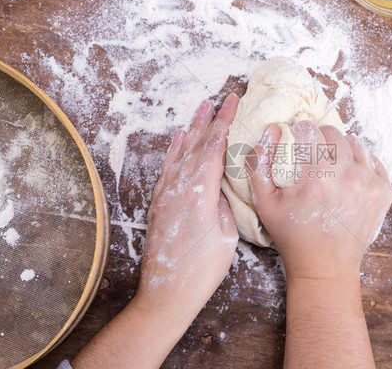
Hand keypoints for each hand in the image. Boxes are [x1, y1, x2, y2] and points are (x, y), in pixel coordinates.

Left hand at [135, 94, 239, 326]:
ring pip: (180, 153)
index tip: (232, 102)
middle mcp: (178, 187)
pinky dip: (174, 151)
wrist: (167, 292)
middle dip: (209, 120)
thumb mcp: (225, 234)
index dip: (224, 122)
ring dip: (191, 130)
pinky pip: (167, 168)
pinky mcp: (159, 203)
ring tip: (199, 110)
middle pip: (196, 145)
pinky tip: (178, 140)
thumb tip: (220, 183)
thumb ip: (222, 202)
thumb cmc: (202, 269)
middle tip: (218, 99)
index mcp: (198, 192)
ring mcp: (165, 194)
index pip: (213, 148)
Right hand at [248, 121, 391, 280]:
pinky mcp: (383, 192)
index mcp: (318, 175)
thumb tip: (271, 131)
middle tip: (313, 152)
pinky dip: (361, 162)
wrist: (325, 267)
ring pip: (356, 143)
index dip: (300, 131)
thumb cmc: (292, 235)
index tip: (297, 140)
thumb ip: (260, 164)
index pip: (310, 129)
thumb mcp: (265, 203)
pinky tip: (348, 174)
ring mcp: (370, 183)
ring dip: (342, 148)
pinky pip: (374, 160)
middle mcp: (348, 175)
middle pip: (335, 132)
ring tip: (331, 163)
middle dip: (321, 137)